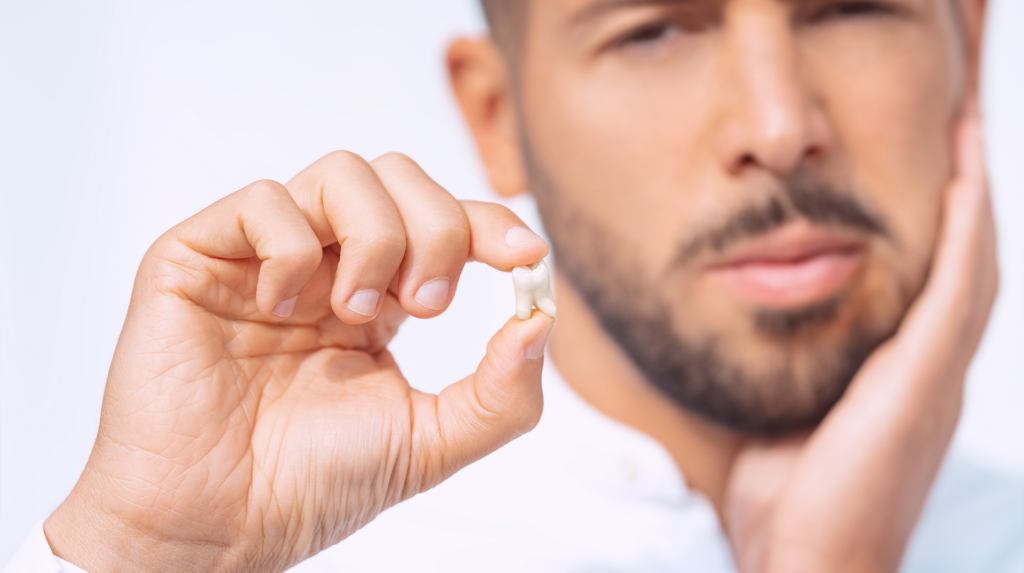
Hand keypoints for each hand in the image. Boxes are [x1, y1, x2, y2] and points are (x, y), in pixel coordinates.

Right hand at [43, 151, 554, 572]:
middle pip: (399, 177)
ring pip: (341, 173)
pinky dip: (292, 247)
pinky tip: (282, 307)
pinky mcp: (199, 256)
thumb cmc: (310, 486)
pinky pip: (262, 201)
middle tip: (427, 306)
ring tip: (356, 313)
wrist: (218, 525)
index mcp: (376, 300)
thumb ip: (500, 391)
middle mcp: (325, 268)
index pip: (441, 223)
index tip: (524, 256)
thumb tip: (541, 318)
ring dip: (374, 237)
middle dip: (436, 231)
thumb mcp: (430, 443)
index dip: (487, 223)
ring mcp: (263, 257)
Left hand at [724, 105, 998, 572]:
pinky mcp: (922, 384)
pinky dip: (964, 233)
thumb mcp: (791, 418)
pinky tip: (964, 182)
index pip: (930, 288)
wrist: (809, 563)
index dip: (940, 229)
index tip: (933, 171)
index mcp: (901, 381)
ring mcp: (934, 378)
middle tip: (961, 129)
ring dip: (973, 198)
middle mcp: (930, 373)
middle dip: (966, 197)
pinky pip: (955, 293)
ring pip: (970, 268)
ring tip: (968, 132)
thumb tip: (766, 334)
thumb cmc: (793, 500)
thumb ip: (795, 374)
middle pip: (962, 266)